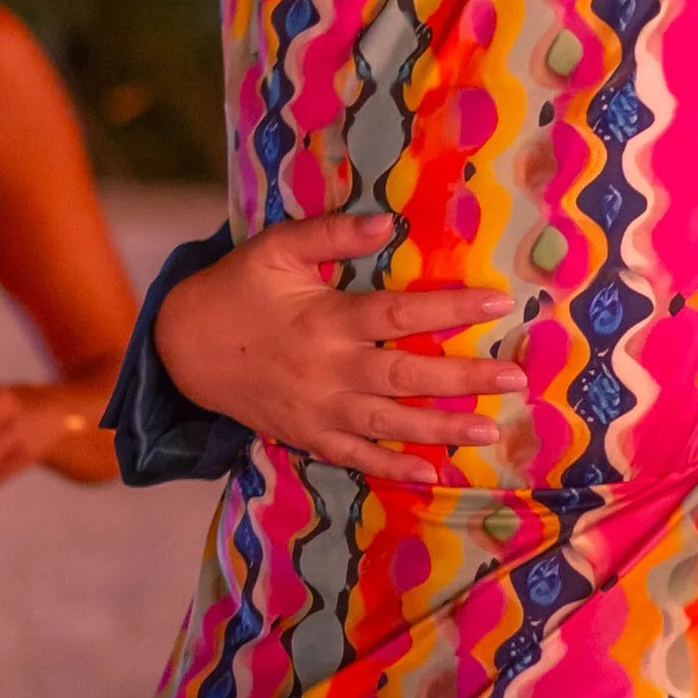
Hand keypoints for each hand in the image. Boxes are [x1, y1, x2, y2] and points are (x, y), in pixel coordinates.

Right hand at [158, 210, 521, 485]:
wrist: (182, 348)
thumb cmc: (236, 290)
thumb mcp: (274, 249)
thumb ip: (330, 235)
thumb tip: (387, 223)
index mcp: (326, 319)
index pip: (400, 313)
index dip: (451, 307)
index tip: (499, 302)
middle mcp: (329, 370)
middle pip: (407, 376)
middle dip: (464, 379)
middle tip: (516, 380)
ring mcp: (318, 410)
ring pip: (390, 425)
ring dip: (442, 429)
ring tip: (490, 430)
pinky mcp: (307, 436)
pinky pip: (356, 458)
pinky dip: (392, 468)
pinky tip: (431, 474)